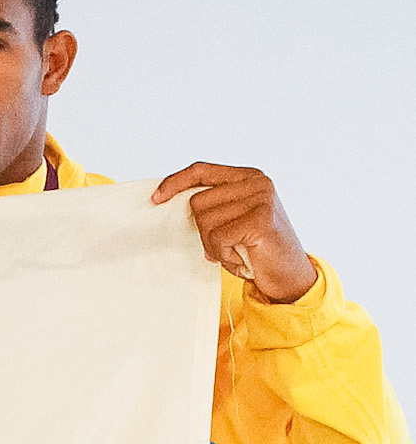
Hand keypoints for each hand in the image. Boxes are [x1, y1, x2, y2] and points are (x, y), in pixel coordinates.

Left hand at [156, 164, 318, 303]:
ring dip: (214, 245)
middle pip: (197, 202)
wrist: (287, 273)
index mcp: (248, 177)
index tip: (156, 199)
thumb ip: (212, 205)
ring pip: (205, 222)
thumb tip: (167, 201)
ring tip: (237, 249)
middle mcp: (257, 183)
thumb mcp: (232, 219)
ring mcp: (261, 200)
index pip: (202, 170)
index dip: (175, 182)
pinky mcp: (260, 220)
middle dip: (204, 231)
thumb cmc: (253, 247)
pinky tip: (241, 256)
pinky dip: (223, 254)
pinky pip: (217, 239)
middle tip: (227, 244)